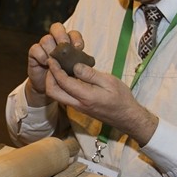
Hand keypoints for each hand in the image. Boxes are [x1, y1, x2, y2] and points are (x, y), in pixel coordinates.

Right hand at [25, 23, 84, 106]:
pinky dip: (41, 55)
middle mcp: (55, 41)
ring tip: (55, 60)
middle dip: (62, 37)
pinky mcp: (34, 54)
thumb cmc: (66, 76)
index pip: (72, 33)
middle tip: (65, 49)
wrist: (52, 87)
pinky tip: (46, 63)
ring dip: (51, 49)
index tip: (79, 48)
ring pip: (46, 39)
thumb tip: (87, 61)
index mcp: (68, 42)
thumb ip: (79, 61)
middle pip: (56, 28)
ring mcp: (43, 46)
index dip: (76, 38)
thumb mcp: (75, 68)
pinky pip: (35, 48)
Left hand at [44, 59, 158, 145]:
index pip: (63, 82)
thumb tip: (75, 65)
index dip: (55, 69)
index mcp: (85, 96)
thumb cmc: (121, 98)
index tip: (52, 58)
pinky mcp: (79, 107)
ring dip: (53, 81)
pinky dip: (60, 85)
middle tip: (53, 64)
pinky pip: (64, 96)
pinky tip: (67, 75)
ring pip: (56, 95)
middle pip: (52, 92)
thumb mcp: (109, 82)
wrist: (127, 117)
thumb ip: (90, 74)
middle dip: (49, 77)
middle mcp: (77, 103)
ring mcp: (77, 107)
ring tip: (58, 67)